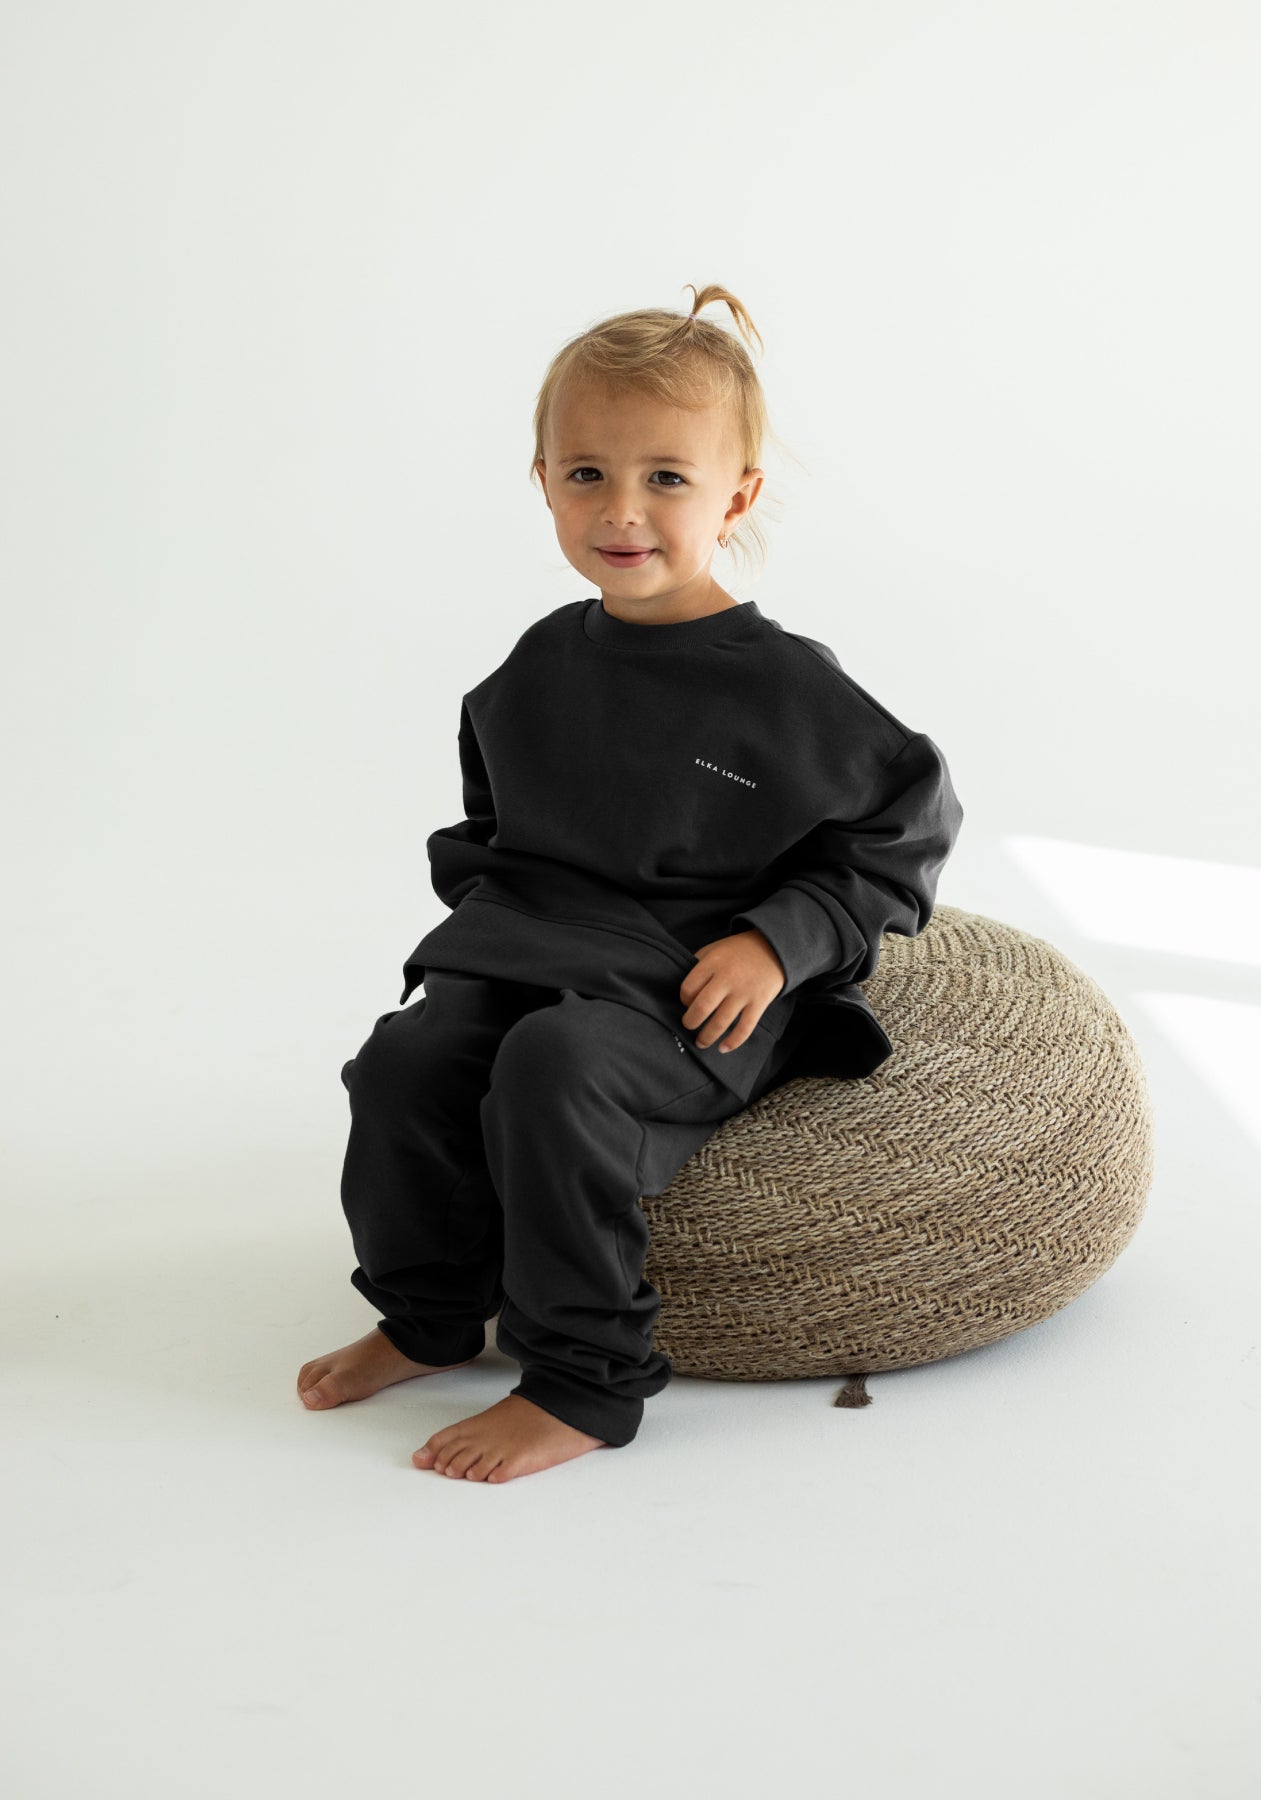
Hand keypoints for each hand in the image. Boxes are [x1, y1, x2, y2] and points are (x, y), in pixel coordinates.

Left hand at [679, 929, 785, 1053]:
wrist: (773, 949)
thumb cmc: (738, 951)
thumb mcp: (715, 949)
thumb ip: (698, 965)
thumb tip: (684, 990)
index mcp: (713, 963)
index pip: (688, 988)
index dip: (683, 1000)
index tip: (687, 1003)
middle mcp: (728, 978)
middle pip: (702, 1007)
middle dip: (690, 1021)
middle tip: (688, 1025)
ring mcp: (744, 992)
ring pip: (721, 1022)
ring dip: (707, 1036)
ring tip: (700, 1042)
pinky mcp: (759, 1003)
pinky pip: (744, 1028)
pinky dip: (733, 1042)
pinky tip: (723, 1048)